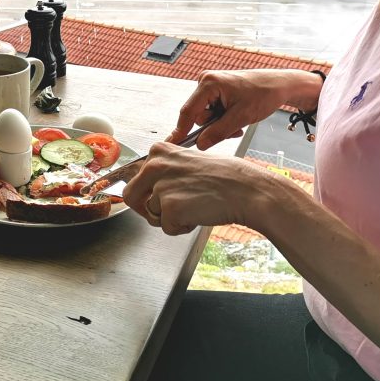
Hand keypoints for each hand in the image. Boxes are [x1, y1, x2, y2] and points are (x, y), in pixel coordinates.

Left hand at [123, 141, 274, 235]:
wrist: (247, 190)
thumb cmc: (226, 177)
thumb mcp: (189, 161)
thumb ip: (166, 171)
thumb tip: (150, 187)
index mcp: (158, 151)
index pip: (136, 177)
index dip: (147, 191)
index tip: (158, 196)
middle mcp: (155, 166)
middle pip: (131, 196)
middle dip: (146, 209)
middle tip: (167, 212)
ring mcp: (161, 187)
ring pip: (152, 215)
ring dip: (170, 218)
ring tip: (194, 208)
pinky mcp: (170, 208)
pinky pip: (167, 228)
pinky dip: (181, 228)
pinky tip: (199, 215)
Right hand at [168, 69, 315, 148]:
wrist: (279, 85)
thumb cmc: (263, 94)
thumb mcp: (241, 118)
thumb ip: (218, 132)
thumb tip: (200, 144)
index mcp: (209, 84)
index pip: (188, 112)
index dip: (181, 130)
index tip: (173, 143)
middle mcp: (206, 82)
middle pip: (198, 115)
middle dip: (214, 126)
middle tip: (233, 127)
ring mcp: (211, 85)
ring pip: (206, 115)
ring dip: (221, 123)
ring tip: (239, 120)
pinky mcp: (216, 90)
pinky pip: (213, 111)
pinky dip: (224, 118)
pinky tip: (237, 116)